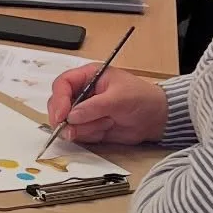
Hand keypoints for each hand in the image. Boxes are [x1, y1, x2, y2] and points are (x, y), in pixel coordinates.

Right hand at [45, 65, 167, 145]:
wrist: (155, 118)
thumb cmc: (142, 99)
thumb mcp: (119, 98)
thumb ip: (94, 106)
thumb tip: (71, 116)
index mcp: (88, 76)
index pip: (62, 84)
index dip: (59, 99)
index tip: (62, 115)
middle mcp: (82, 93)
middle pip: (57, 105)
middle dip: (65, 119)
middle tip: (72, 129)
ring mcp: (83, 111)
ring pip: (66, 123)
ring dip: (84, 128)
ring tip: (106, 123)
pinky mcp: (86, 126)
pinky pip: (76, 134)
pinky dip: (89, 135)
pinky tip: (105, 129)